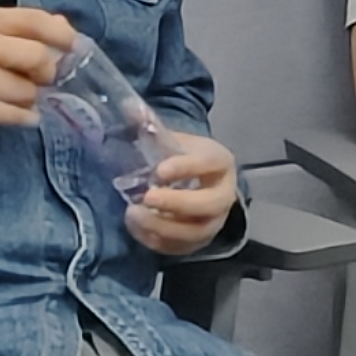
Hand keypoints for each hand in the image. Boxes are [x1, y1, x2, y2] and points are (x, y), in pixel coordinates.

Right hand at [0, 6, 74, 126]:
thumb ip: (23, 26)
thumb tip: (64, 29)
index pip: (34, 21)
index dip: (61, 34)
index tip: (72, 46)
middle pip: (37, 58)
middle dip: (47, 70)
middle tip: (43, 76)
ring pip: (27, 91)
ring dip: (32, 95)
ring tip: (22, 92)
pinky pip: (14, 115)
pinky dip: (26, 116)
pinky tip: (25, 113)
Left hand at [125, 133, 237, 254]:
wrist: (195, 182)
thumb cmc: (181, 159)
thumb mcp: (171, 139)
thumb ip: (150, 125)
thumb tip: (130, 107)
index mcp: (220, 162)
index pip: (211, 164)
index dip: (187, 167)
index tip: (159, 170)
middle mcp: (224, 194)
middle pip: (210, 204)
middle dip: (178, 203)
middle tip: (148, 196)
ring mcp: (214, 221)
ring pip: (197, 232)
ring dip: (164, 226)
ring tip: (133, 214)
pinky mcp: (198, 242)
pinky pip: (181, 248)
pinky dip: (157, 241)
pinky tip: (136, 227)